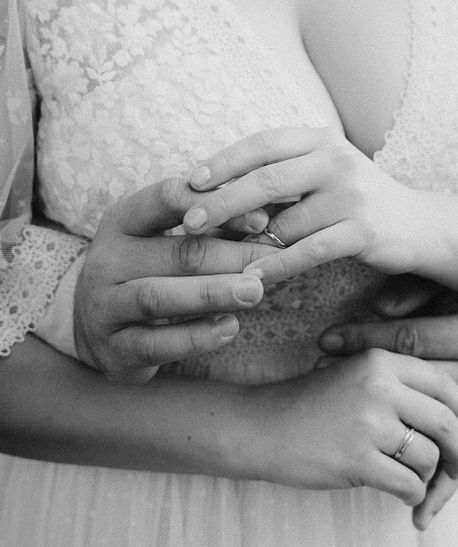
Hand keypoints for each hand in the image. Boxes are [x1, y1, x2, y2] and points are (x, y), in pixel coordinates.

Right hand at [74, 177, 273, 383]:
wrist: (94, 328)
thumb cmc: (145, 273)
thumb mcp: (162, 241)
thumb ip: (207, 228)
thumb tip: (269, 219)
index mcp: (121, 221)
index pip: (167, 199)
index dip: (217, 206)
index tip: (263, 220)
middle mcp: (107, 259)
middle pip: (174, 252)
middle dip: (230, 256)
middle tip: (274, 260)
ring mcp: (104, 305)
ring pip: (159, 296)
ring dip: (212, 293)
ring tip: (255, 291)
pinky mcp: (113, 348)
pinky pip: (156, 344)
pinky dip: (196, 337)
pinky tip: (230, 328)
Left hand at [182, 127, 430, 282]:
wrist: (416, 224)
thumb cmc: (351, 201)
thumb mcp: (318, 176)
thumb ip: (278, 178)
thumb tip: (214, 193)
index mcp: (320, 140)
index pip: (263, 143)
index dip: (223, 162)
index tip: (190, 182)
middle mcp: (336, 160)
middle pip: (267, 179)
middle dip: (223, 202)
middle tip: (190, 222)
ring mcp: (352, 195)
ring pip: (286, 222)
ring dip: (249, 243)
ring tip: (218, 258)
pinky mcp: (363, 230)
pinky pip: (309, 250)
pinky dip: (278, 265)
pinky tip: (253, 276)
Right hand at [318, 275, 457, 527]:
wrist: (260, 427)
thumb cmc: (308, 406)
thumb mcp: (352, 377)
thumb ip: (396, 388)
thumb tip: (452, 419)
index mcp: (379, 363)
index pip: (443, 385)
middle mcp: (378, 387)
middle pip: (445, 422)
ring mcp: (368, 424)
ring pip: (429, 457)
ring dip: (428, 476)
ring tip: (412, 480)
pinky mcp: (357, 460)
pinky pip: (408, 484)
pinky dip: (412, 495)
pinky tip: (402, 495)